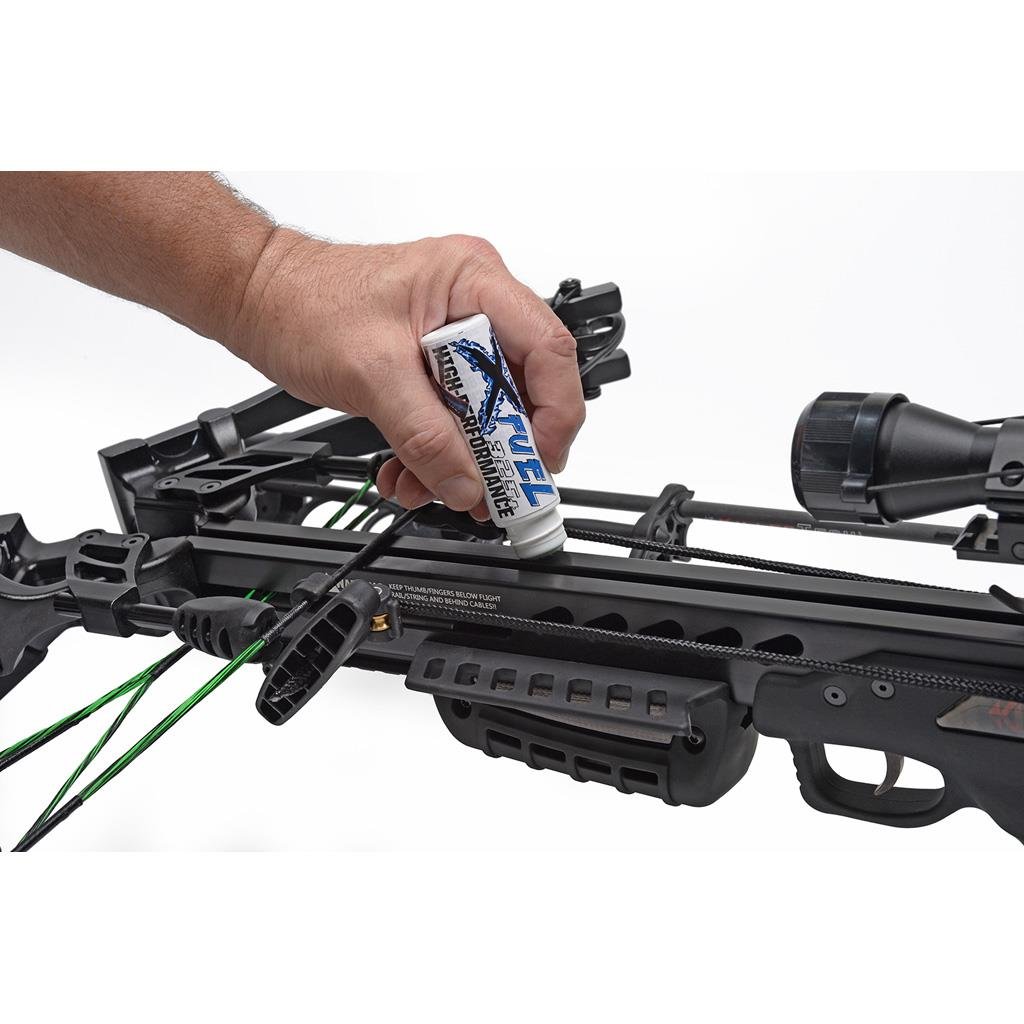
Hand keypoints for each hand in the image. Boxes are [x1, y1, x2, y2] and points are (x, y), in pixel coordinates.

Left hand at [229, 231, 584, 513]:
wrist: (257, 301)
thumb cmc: (303, 303)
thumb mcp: (372, 374)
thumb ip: (425, 435)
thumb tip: (466, 482)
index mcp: (474, 280)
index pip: (549, 350)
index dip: (554, 414)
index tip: (537, 461)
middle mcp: (474, 303)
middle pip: (523, 388)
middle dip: (504, 448)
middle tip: (494, 490)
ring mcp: (455, 334)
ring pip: (488, 411)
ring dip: (464, 458)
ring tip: (435, 487)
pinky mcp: (433, 363)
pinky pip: (455, 415)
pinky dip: (437, 450)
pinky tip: (412, 471)